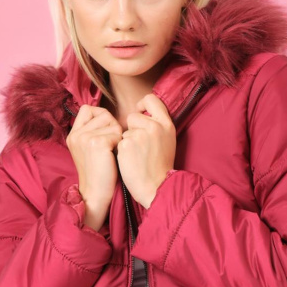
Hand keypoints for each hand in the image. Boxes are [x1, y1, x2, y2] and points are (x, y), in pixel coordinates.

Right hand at [66, 104, 121, 215]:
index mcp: (73, 134)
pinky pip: (117, 133)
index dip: (100, 116)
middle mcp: (76, 134)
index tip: (105, 132)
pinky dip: (120, 144)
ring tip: (111, 153)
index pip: (87, 109)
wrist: (96, 193)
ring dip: (117, 136)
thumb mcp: (89, 149)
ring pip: (112, 122)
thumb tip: (109, 116)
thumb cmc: (99, 172)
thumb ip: (93, 131)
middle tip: (109, 147)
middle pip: (103, 114)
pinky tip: (114, 157)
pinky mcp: (96, 143)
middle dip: (112, 127)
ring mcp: (84, 137)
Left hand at [116, 93, 175, 208]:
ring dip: (127, 141)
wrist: (156, 187)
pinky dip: (122, 151)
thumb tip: (144, 114)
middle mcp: (154, 126)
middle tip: (140, 146)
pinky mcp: (127, 144)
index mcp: (166, 124)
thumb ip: (158, 126)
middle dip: (132, 128)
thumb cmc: (160, 167)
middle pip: (133, 116)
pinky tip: (131, 161)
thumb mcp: (167, 141)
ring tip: (137, 156)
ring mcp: (140, 135)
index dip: (142, 104)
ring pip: (124, 130)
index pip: (151, 99)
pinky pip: (119, 141)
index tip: (140, 112)